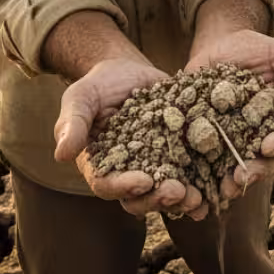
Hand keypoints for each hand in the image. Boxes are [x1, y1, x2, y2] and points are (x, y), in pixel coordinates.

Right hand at [53, 57, 208, 220]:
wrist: (129, 72)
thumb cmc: (98, 86)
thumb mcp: (81, 98)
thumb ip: (72, 124)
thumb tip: (61, 155)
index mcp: (99, 166)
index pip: (107, 185)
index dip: (124, 187)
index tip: (142, 181)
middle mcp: (127, 175)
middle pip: (139, 199)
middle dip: (158, 199)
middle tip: (177, 191)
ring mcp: (154, 169)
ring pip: (165, 196)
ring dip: (182, 201)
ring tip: (197, 198)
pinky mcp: (178, 159)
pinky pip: (189, 179)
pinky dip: (201, 188)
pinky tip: (213, 192)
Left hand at [186, 30, 273, 203]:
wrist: (217, 46)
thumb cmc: (255, 50)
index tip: (268, 147)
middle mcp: (259, 137)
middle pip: (263, 161)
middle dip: (255, 172)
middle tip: (242, 178)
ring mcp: (233, 141)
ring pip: (236, 168)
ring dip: (231, 182)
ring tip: (223, 190)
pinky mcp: (206, 141)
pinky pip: (206, 162)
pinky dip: (202, 176)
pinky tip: (195, 186)